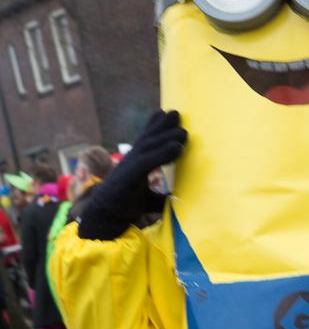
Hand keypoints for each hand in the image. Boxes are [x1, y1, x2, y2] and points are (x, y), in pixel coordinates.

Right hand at [78, 110, 186, 239]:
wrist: (105, 216)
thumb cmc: (125, 206)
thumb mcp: (149, 200)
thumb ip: (163, 197)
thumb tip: (179, 200)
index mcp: (135, 163)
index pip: (146, 141)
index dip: (154, 126)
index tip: (164, 113)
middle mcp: (132, 159)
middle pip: (149, 138)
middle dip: (162, 124)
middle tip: (176, 111)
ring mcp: (130, 165)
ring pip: (150, 145)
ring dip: (167, 136)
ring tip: (183, 130)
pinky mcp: (130, 175)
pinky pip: (149, 160)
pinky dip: (164, 153)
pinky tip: (177, 147)